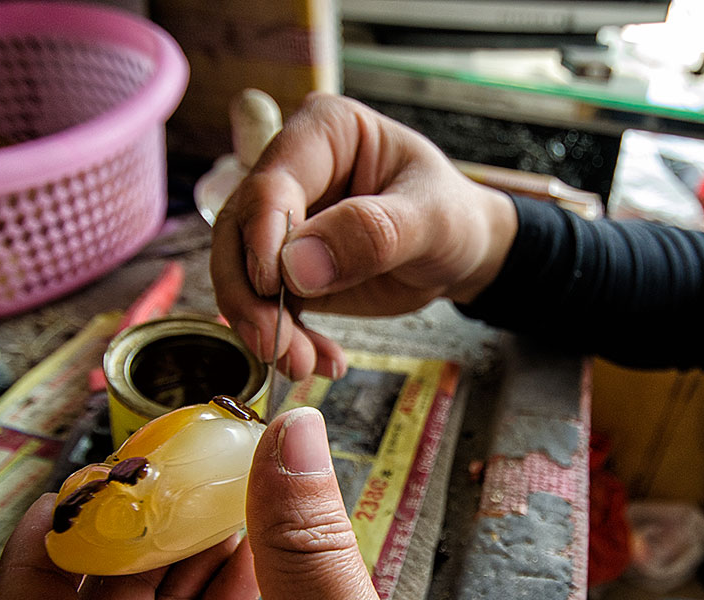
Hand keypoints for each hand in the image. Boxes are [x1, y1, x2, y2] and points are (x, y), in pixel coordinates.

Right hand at [210, 94, 517, 380]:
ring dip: (264, 325)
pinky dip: (288, 340)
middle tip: (275, 343)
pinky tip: (321, 361)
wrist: (463, 254)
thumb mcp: (432, 219)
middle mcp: (292, 171)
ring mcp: (284, 223)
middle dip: (251, 294)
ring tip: (301, 363)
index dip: (263, 233)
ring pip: (242, 274)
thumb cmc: (453, 217)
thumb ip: (373, 234)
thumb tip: (297, 266)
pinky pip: (267, 306)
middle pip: (239, 229)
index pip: (273, 180)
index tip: (272, 284)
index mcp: (324, 132)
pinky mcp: (287, 270)